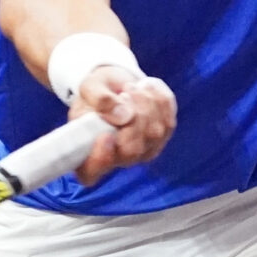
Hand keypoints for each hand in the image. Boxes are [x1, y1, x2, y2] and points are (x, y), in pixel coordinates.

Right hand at [68, 66, 175, 185]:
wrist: (117, 84)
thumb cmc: (98, 92)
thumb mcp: (89, 87)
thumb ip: (100, 100)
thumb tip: (123, 115)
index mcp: (87, 153)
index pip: (91, 172)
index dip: (100, 159)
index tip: (105, 135)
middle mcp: (116, 159)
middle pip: (131, 151)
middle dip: (132, 117)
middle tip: (123, 94)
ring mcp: (142, 152)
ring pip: (154, 133)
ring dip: (145, 103)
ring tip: (130, 88)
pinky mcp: (162, 138)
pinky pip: (168, 120)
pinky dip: (158, 100)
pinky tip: (145, 90)